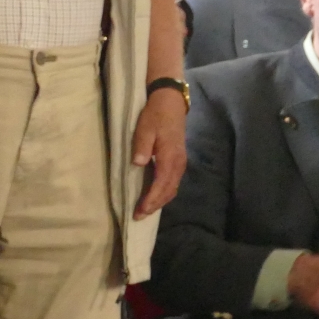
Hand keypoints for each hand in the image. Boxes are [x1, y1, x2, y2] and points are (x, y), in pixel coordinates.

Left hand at [132, 87, 187, 218]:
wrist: (171, 102)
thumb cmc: (156, 115)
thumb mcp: (144, 128)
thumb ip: (142, 146)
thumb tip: (138, 163)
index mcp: (170, 157)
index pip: (161, 184)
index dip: (151, 199)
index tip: (140, 210)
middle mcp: (178, 163)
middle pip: (169, 190)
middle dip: (155, 205)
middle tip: (139, 216)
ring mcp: (180, 162)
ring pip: (172, 188)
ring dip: (160, 201)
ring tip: (145, 209)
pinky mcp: (178, 160)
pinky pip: (172, 182)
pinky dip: (164, 192)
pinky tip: (154, 195)